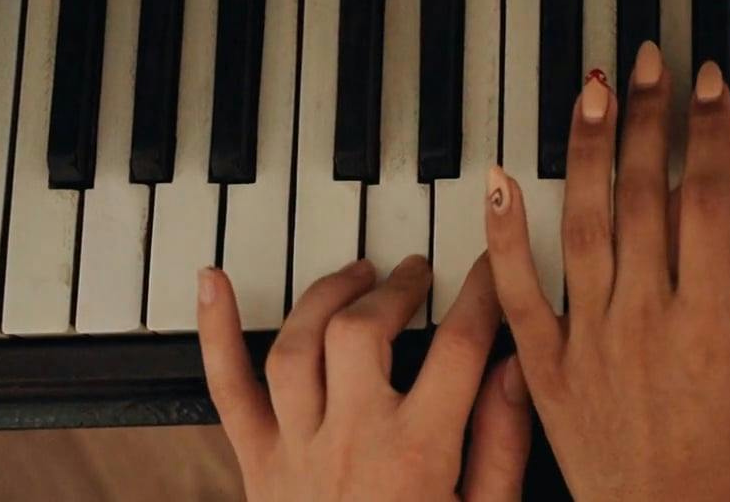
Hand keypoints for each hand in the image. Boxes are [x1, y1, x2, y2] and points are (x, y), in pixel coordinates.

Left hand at [199, 254, 529, 501]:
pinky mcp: (257, 464)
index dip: (483, 293)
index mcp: (417, 455)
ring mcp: (296, 450)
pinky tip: (212, 286)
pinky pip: (227, 390)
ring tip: (358, 276)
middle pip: (364, 330)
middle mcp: (351, 441)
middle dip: (398, 286)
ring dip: (327, 296)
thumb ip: (501, 443)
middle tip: (421, 271)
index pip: (459, 347)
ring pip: (297, 345)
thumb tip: (517, 369)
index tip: (494, 265)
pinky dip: (214, 334)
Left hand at [485, 42, 729, 499]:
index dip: (709, 131)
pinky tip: (503, 179)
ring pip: (585, 223)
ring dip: (587, 148)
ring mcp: (590, 338)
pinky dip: (508, 233)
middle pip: (645, 195)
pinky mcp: (544, 367)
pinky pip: (520, 291)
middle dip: (648, 117)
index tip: (708, 83)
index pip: (707, 199)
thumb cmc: (719, 465)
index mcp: (709, 320)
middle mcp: (646, 318)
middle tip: (647, 60)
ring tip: (592, 88)